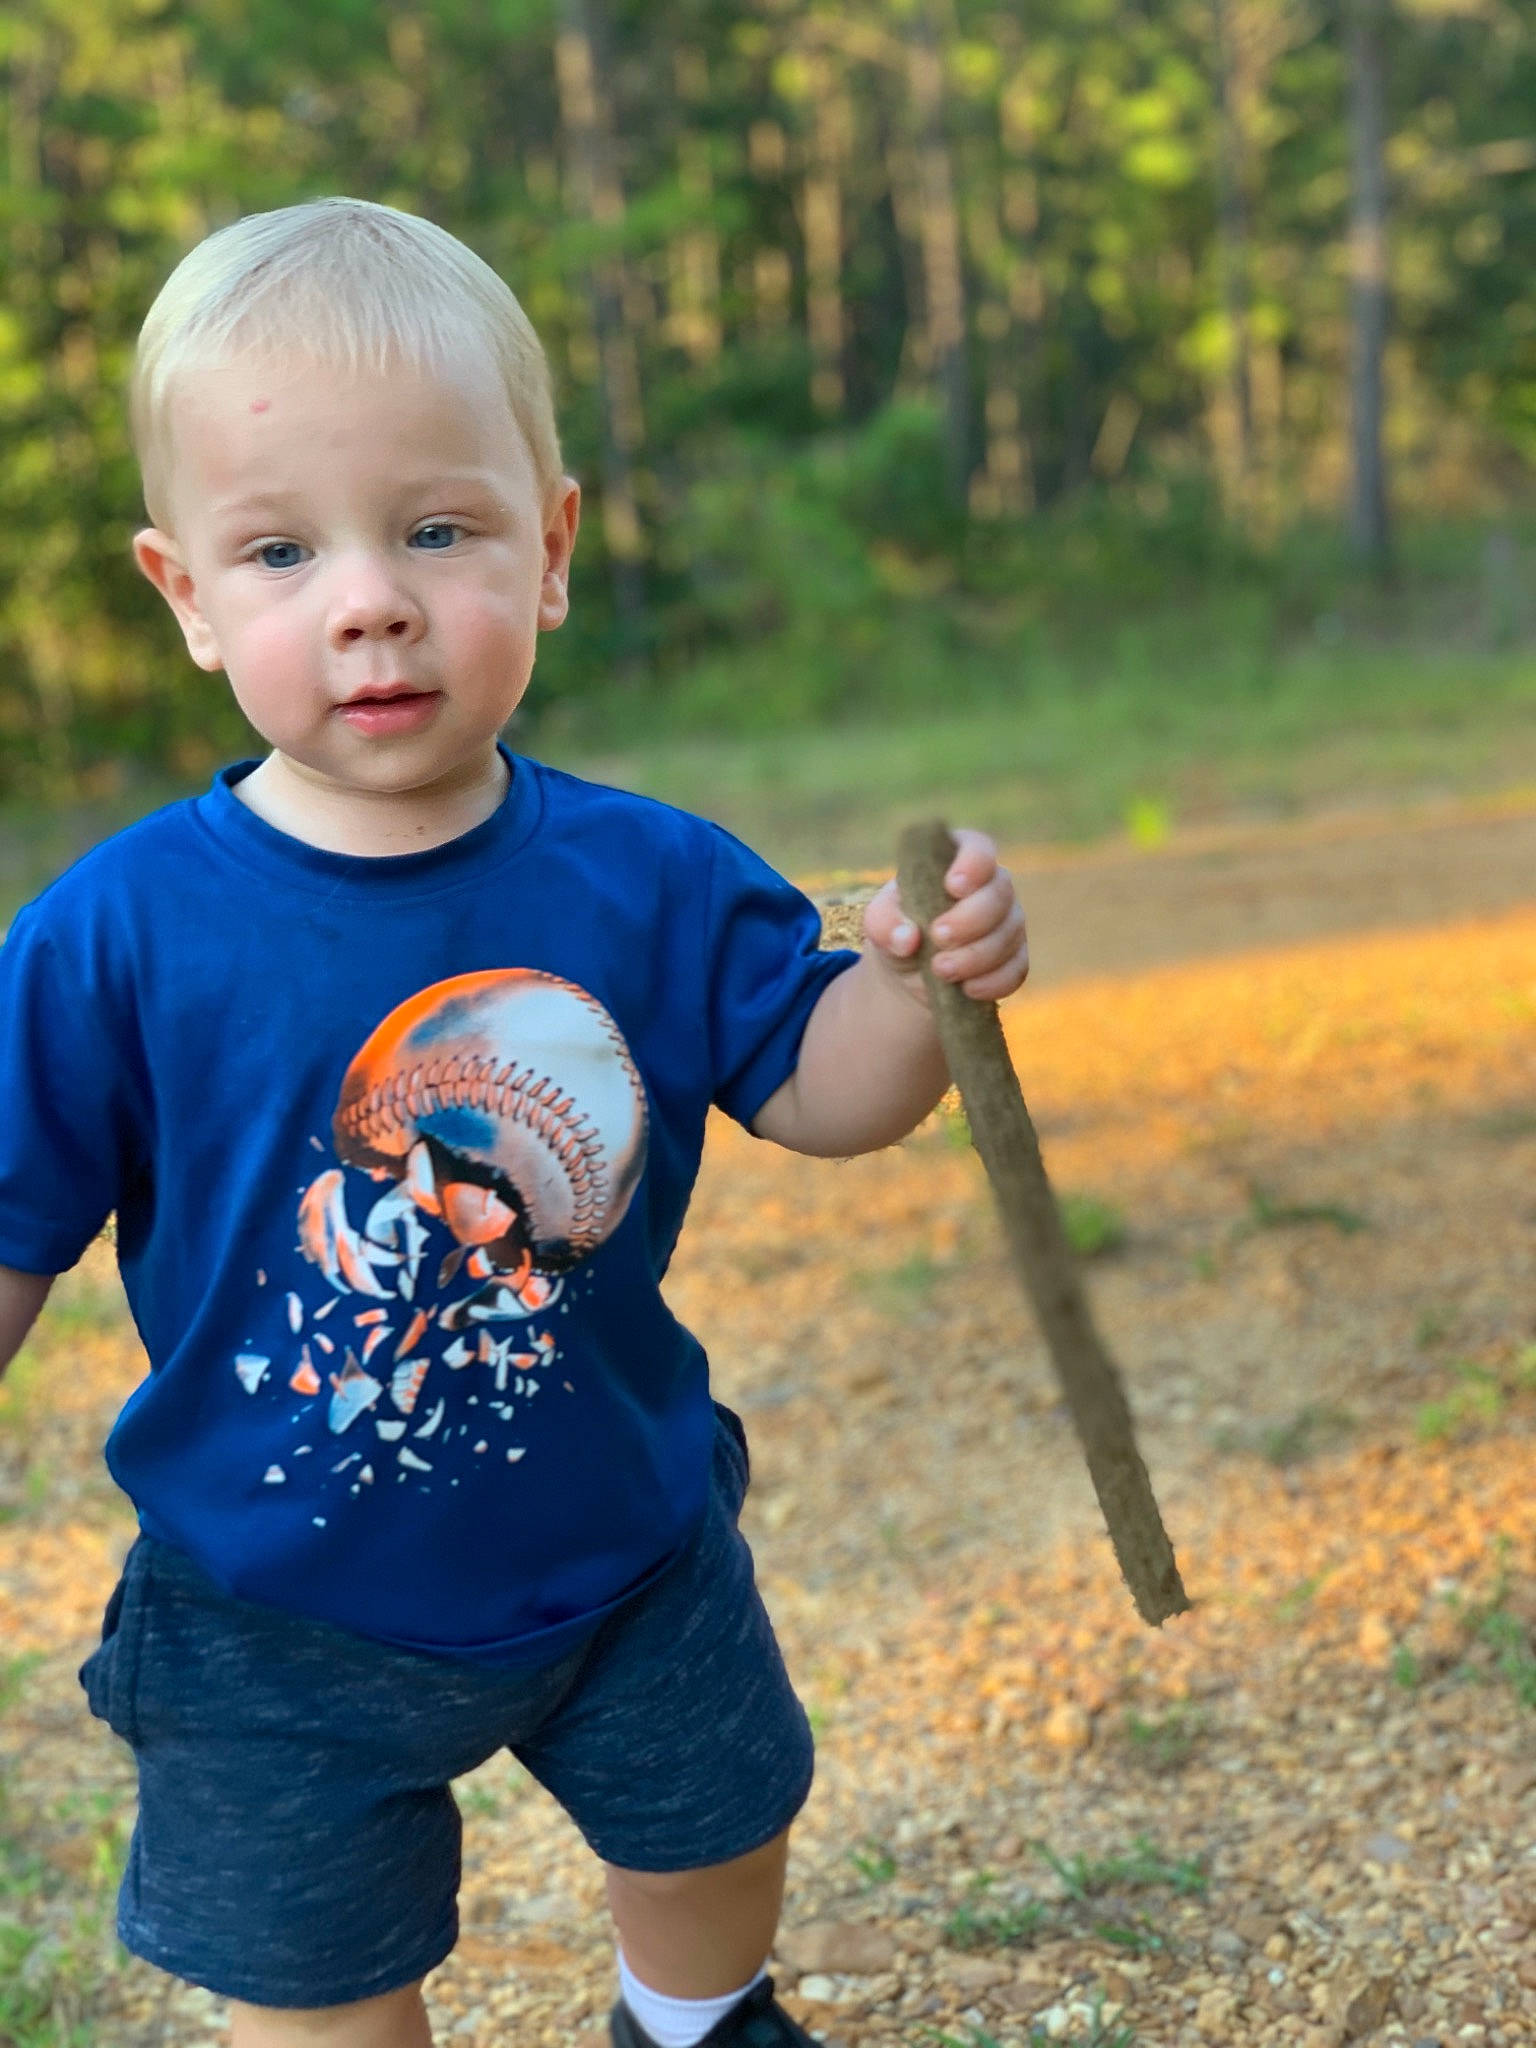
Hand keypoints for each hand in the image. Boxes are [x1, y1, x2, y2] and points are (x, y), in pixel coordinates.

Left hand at [862, 827, 1029, 1003]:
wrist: (911, 969)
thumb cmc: (897, 928)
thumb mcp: (880, 922)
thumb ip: (884, 922)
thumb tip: (907, 938)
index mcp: (957, 861)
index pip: (978, 848)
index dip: (973, 864)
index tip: (953, 886)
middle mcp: (991, 886)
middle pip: (999, 893)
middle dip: (970, 919)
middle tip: (938, 938)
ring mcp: (1008, 922)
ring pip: (1009, 933)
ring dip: (976, 956)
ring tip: (940, 970)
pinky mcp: (1015, 957)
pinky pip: (1016, 968)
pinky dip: (993, 981)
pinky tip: (968, 989)